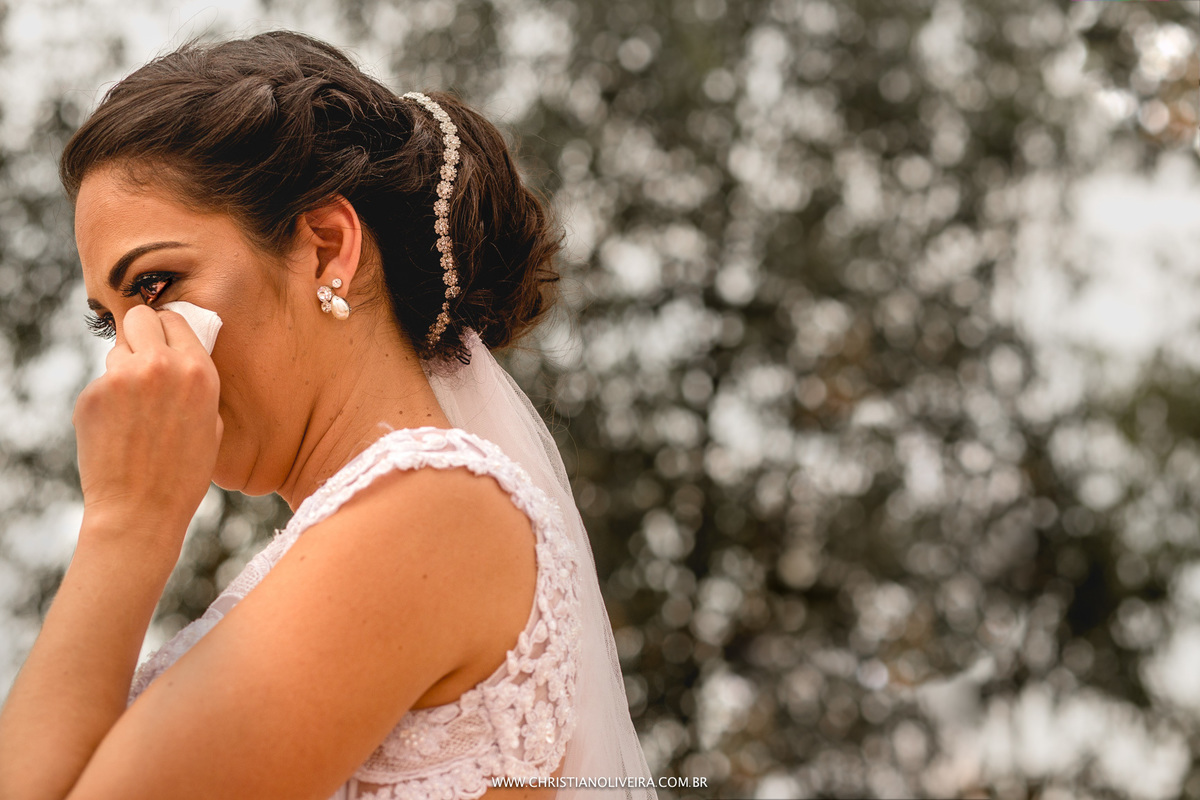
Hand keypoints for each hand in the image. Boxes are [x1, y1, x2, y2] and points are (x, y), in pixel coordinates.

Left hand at [73, 304, 222, 555]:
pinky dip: (107, 401)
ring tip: (135, 411)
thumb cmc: (183, 473)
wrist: (141, 511)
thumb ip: (196, 382)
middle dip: (141, 333)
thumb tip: (179, 355)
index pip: (175, 319)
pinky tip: (118, 431)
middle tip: (143, 357)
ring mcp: (121, 379)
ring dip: (125, 369)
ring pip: (117, 352)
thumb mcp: (211, 423)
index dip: (168, 330)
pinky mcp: (91, 396)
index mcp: (198, 371)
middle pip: (139, 318)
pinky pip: (101, 383)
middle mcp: (160, 366)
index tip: (165, 342)